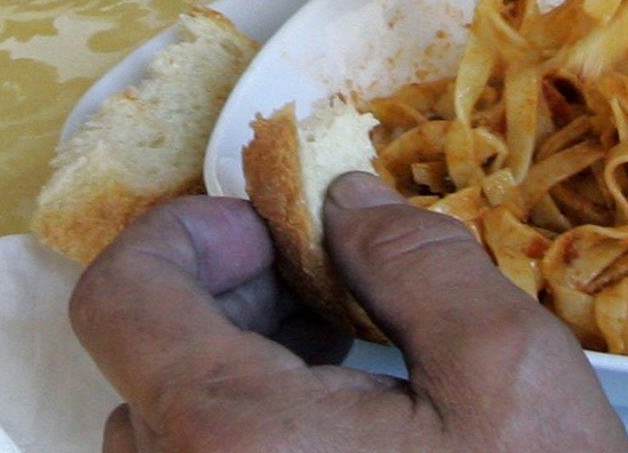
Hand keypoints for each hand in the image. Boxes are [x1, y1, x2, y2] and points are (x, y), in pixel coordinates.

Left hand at [69, 174, 627, 451]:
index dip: (187, 232)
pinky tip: (336, 403)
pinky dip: (248, 413)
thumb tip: (347, 198)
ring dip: (241, 350)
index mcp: (236, 441)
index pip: (122, 297)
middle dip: (233, 287)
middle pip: (144, 354)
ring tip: (341, 336)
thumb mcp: (505, 367)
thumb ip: (416, 260)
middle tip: (327, 271)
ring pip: (169, 416)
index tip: (273, 225)